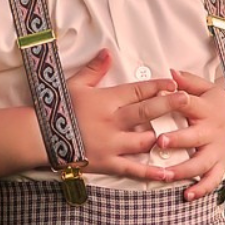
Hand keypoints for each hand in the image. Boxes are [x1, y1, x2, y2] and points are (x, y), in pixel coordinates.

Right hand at [63, 50, 185, 181]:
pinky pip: (133, 168)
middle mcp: (112, 122)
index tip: (173, 82)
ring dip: (160, 137)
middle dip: (169, 104)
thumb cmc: (56, 108)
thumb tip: (107, 52)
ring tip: (177, 135)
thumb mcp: (73, 85)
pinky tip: (168, 173)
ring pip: (144, 140)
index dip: (156, 86)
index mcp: (105, 101)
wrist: (38, 136)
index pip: (137, 90)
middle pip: (146, 111)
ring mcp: (111, 144)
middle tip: (187, 99)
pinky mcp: (107, 163)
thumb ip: (94, 69)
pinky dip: (151, 172)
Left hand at [142, 67, 224, 201]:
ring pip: (201, 163)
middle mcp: (212, 132)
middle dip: (178, 140)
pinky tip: (187, 196)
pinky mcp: (221, 165)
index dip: (178, 103)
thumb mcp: (207, 89)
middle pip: (195, 137)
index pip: (191, 104)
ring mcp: (217, 151)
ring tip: (166, 175)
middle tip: (160, 142)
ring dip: (184, 170)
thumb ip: (189, 82)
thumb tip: (169, 73)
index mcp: (206, 110)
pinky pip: (213, 180)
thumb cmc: (216, 105)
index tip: (160, 103)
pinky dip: (202, 189)